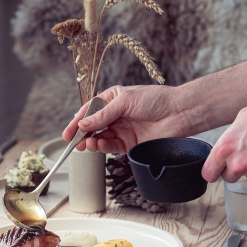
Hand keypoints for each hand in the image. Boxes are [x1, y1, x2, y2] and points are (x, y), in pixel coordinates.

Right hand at [62, 85, 191, 153]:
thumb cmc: (155, 100)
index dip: (77, 121)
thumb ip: (103, 114)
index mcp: (112, 99)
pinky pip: (112, 147)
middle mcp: (116, 115)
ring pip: (100, 138)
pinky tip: (98, 145)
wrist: (179, 113)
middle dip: (81, 134)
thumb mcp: (125, 101)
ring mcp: (122, 129)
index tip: (68, 132)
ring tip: (86, 143)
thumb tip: (83, 124)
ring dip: (91, 141)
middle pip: (92, 126)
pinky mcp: (130, 143)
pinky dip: (103, 147)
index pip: (89, 110)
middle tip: (72, 142)